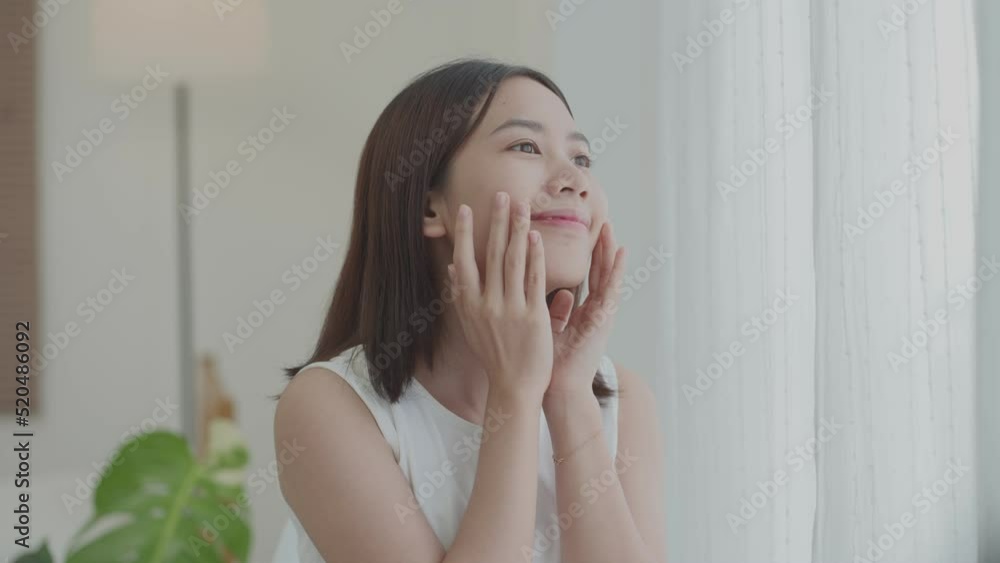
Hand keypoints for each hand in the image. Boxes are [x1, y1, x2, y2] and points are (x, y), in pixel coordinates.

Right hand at [449, 191, 553, 399]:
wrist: (513, 386)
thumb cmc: (493, 355)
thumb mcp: (470, 325)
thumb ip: (462, 294)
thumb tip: (452, 266)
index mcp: (469, 305)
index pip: (464, 260)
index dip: (466, 233)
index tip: (467, 208)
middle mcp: (486, 304)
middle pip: (491, 254)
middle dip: (497, 221)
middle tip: (501, 194)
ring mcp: (509, 309)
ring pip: (512, 261)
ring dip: (517, 230)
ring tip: (522, 206)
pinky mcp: (532, 316)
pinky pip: (533, 280)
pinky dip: (534, 257)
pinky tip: (535, 237)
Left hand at [545, 222, 626, 400]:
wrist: (558, 388)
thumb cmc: (552, 363)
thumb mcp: (552, 330)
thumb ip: (558, 312)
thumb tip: (561, 294)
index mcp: (583, 313)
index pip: (586, 277)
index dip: (587, 256)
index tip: (586, 232)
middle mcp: (595, 312)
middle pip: (598, 272)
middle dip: (600, 248)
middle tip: (602, 220)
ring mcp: (602, 315)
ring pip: (607, 277)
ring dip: (609, 253)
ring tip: (610, 229)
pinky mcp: (603, 320)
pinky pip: (611, 289)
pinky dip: (616, 270)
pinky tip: (620, 253)